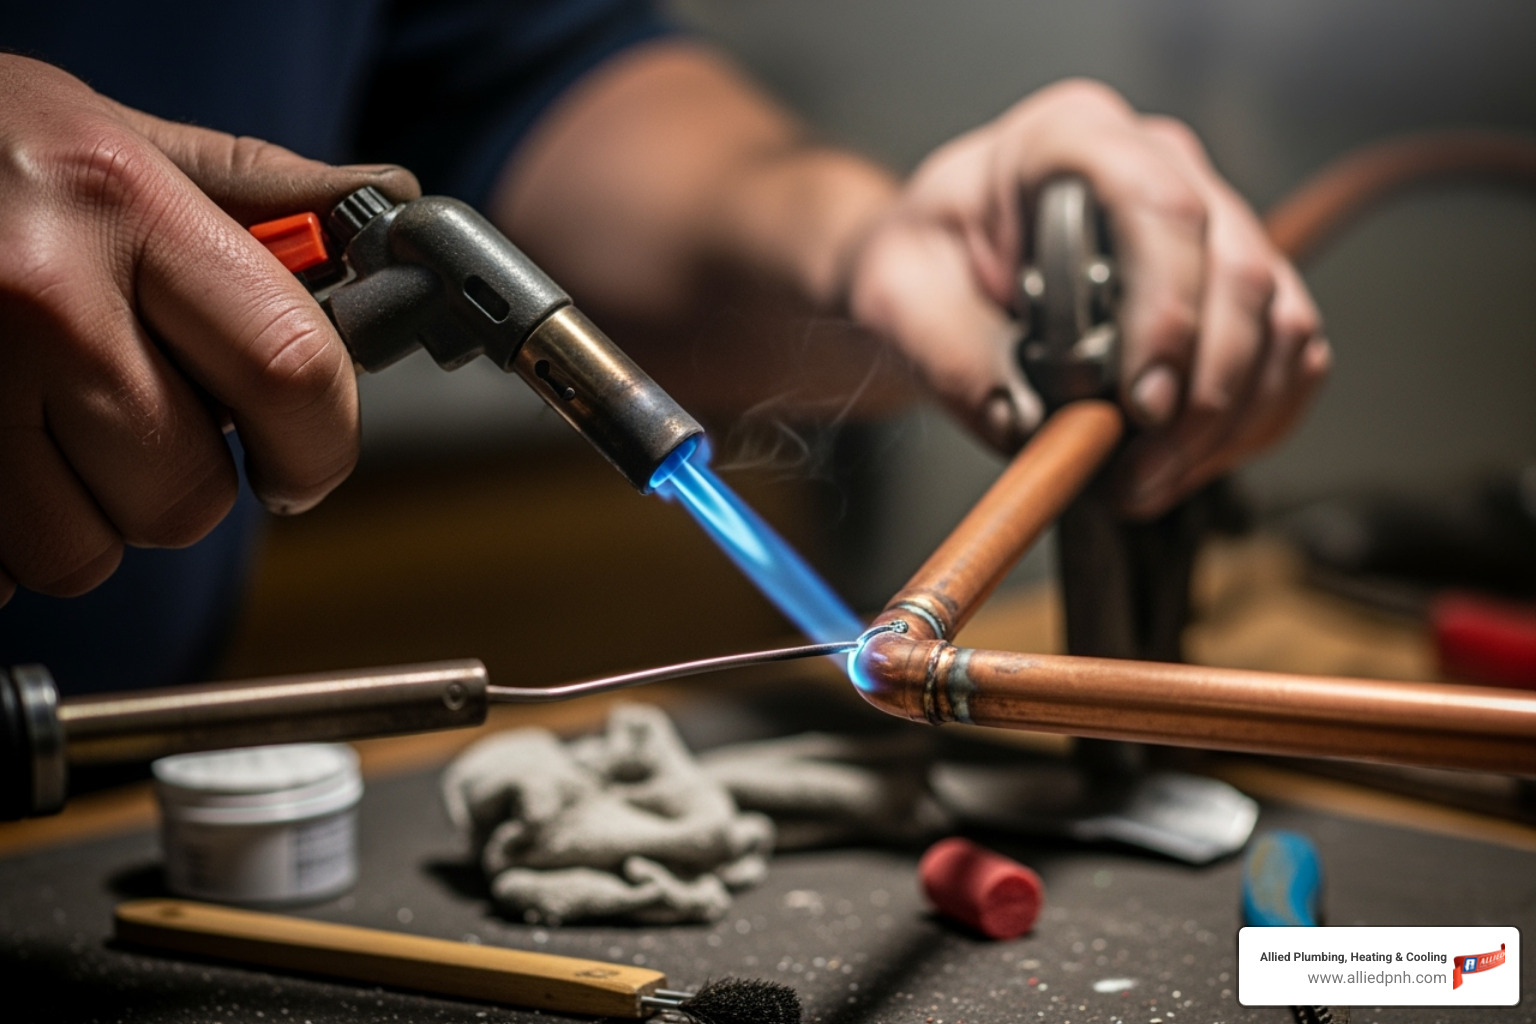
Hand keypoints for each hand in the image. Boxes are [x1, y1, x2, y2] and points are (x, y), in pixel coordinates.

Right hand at [0, 56, 418, 606]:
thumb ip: (254, 191)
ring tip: (53, 427)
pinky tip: (3, 454)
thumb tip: (380, 205)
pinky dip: (10, 536)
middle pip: (187, 495)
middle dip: (186, 485)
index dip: (319, 445)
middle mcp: (40, 296)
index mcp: (124, 207)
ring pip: (86, 550)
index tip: (302, 462)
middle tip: (148, 424)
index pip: (294, 375)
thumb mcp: (119, 139)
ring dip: (89, 515)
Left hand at [846, 79, 1329, 516]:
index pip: (1160, 207)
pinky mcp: (1235, 286)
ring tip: (1151, 484)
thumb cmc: (920, 266)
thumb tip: (1021, 426)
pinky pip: (1291, 354)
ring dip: (1231, 421)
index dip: (1169, 314)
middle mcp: (1159, 166)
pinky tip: (1191, 464)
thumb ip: (947, 353)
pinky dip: (1255, 422)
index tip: (1142, 408)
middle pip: (1239, 272)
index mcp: (1073, 138)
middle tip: (1140, 476)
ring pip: (1280, 319)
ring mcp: (1210, 222)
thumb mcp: (894, 298)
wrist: (937, 275)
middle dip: (1203, 394)